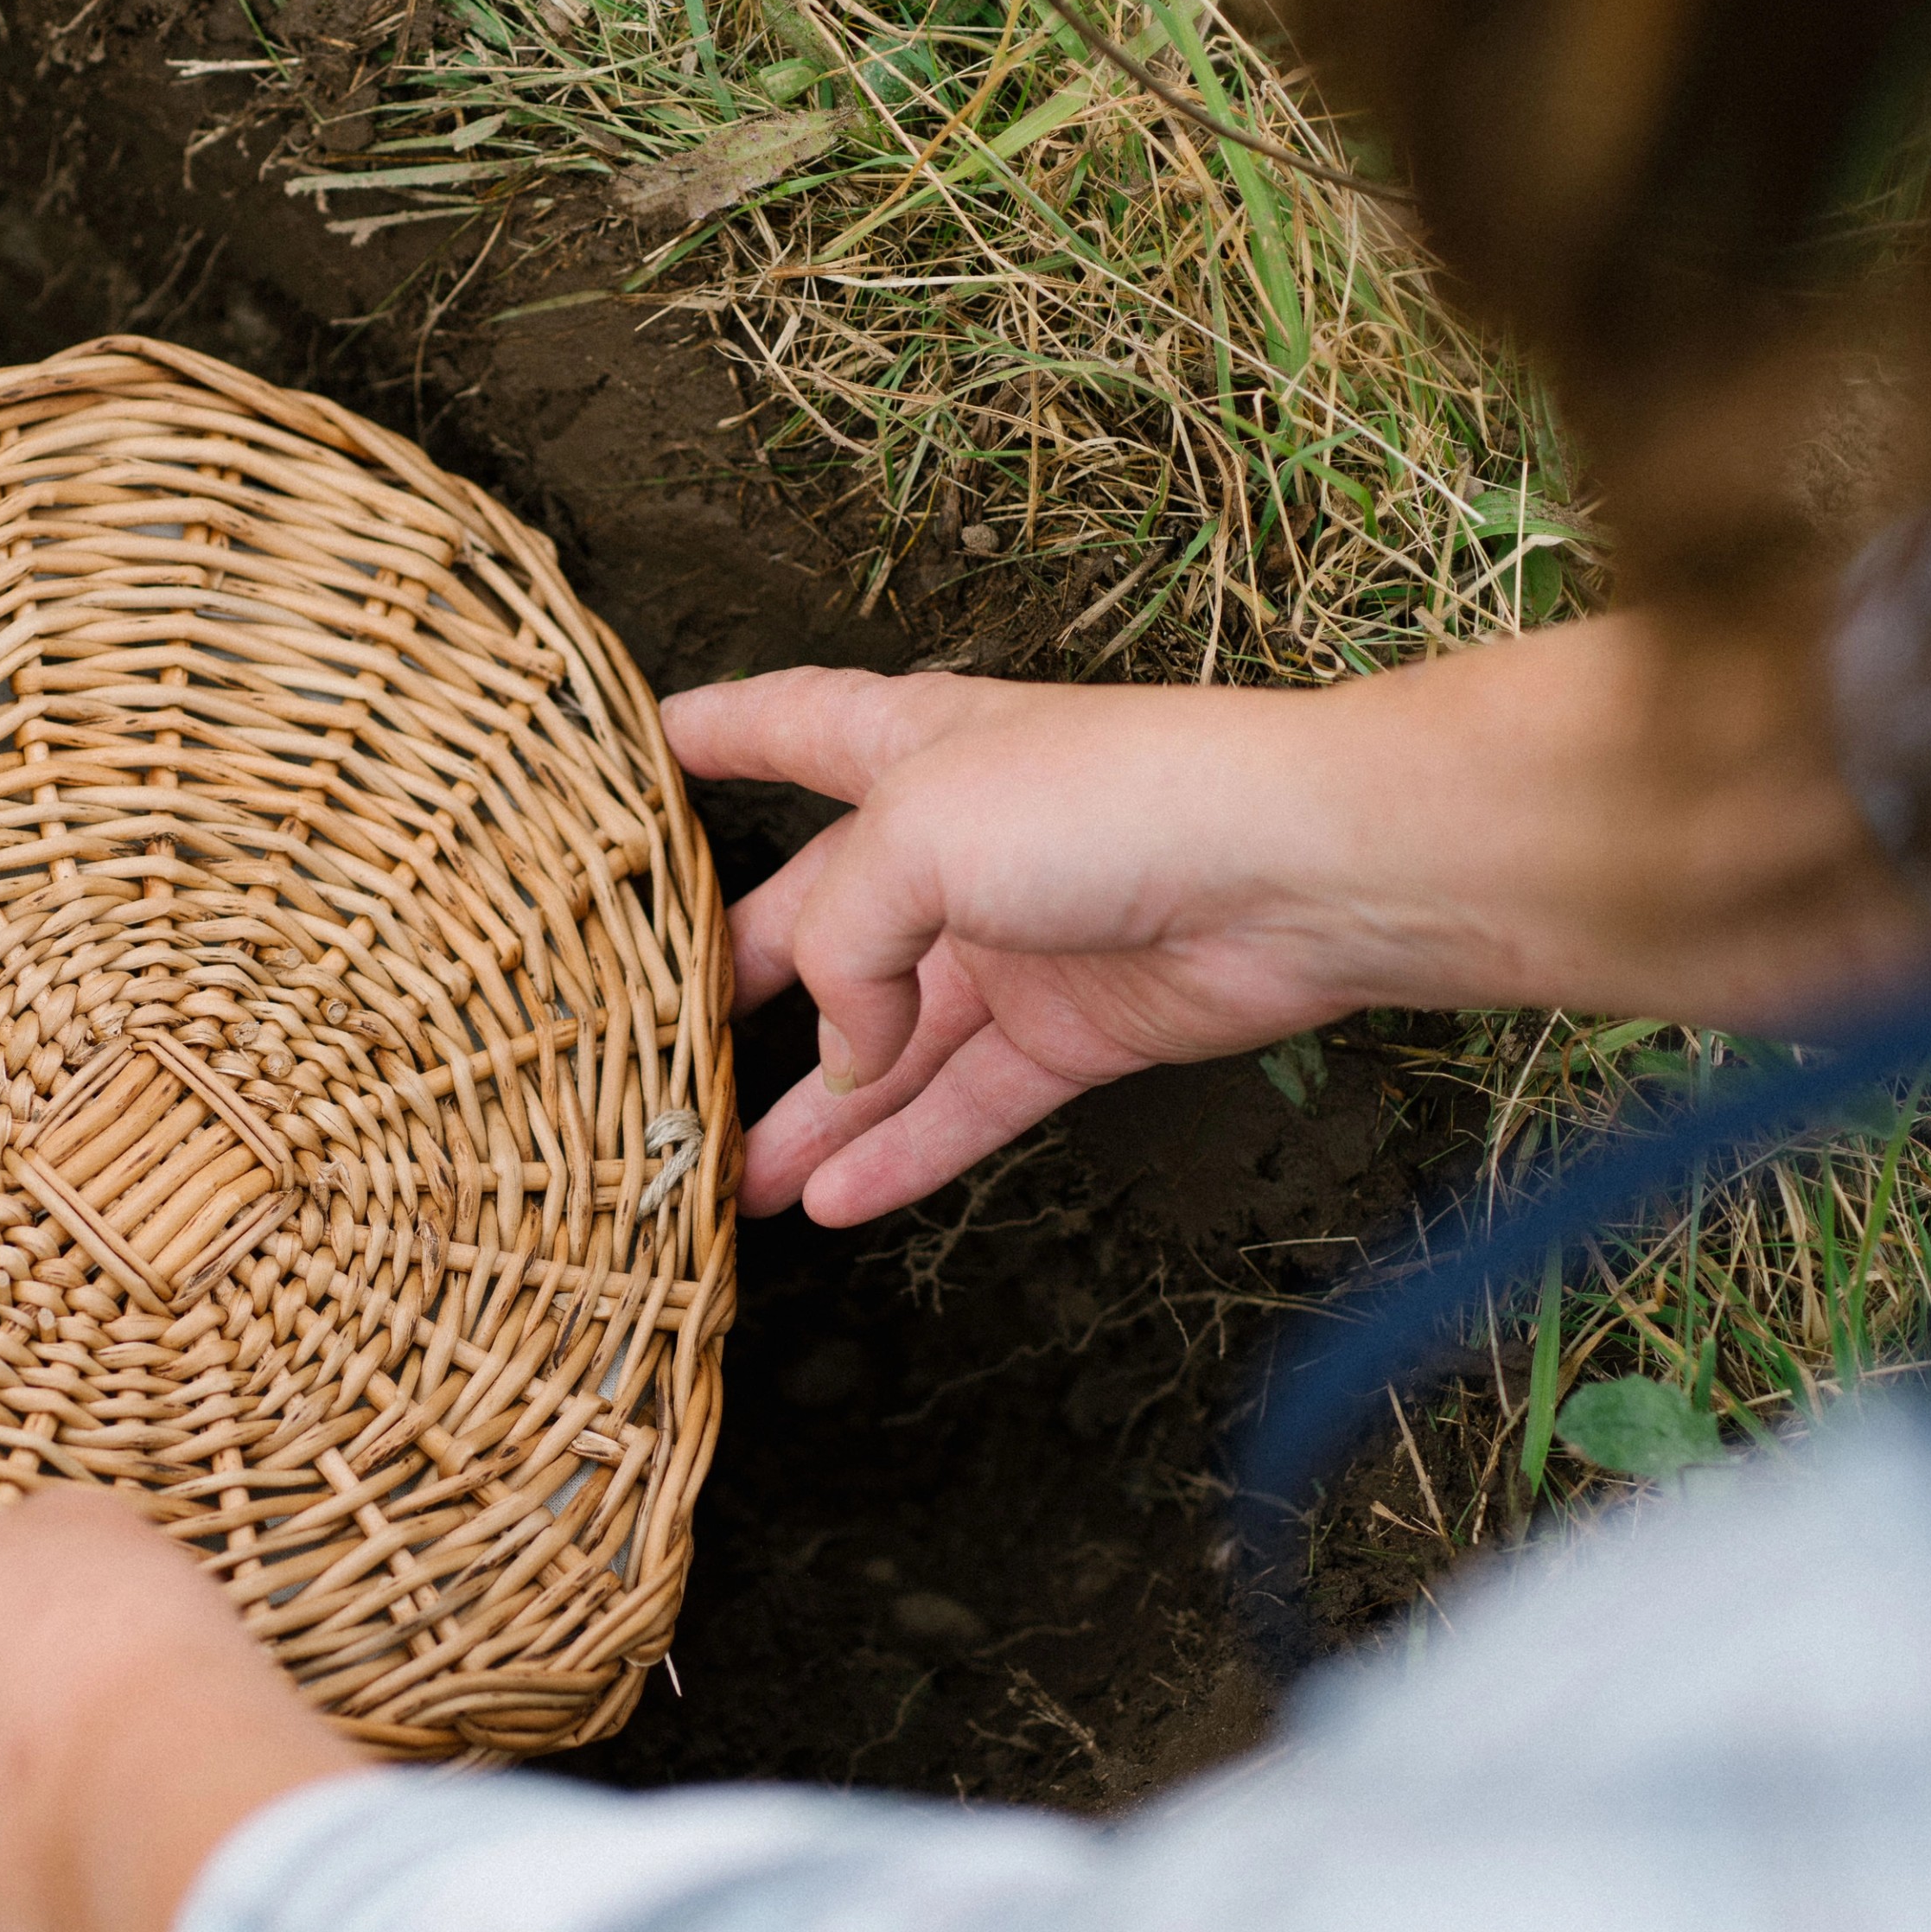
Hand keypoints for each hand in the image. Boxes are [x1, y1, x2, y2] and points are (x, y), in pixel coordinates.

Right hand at [664, 619, 1929, 1226]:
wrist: (1303, 870)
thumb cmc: (1116, 801)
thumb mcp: (924, 833)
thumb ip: (843, 937)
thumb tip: (838, 1046)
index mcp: (907, 749)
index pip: (781, 728)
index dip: (703, 736)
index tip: (627, 754)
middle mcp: (952, 844)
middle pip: (816, 917)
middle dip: (734, 982)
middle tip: (648, 1046)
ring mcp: (1014, 943)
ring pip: (883, 1040)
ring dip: (809, 1110)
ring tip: (725, 1180)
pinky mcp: (1074, 1029)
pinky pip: (965, 1102)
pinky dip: (901, 1153)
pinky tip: (833, 1203)